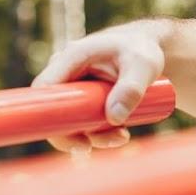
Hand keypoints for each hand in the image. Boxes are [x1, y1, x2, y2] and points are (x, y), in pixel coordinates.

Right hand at [32, 19, 171, 153]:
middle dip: (74, 133)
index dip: (48, 115)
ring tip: (122, 136)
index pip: (45, 88)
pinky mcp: (87, 101)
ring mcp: (76, 89)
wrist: (150, 49)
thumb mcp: (143, 65)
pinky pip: (86, 123)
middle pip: (55, 111)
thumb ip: (131, 89)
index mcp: (72, 57)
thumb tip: (114, 118)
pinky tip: (121, 133)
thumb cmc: (143, 49)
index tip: (73, 138)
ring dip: (95, 136)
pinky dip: (101, 133)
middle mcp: (68, 74)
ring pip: (73, 122)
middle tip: (93, 145)